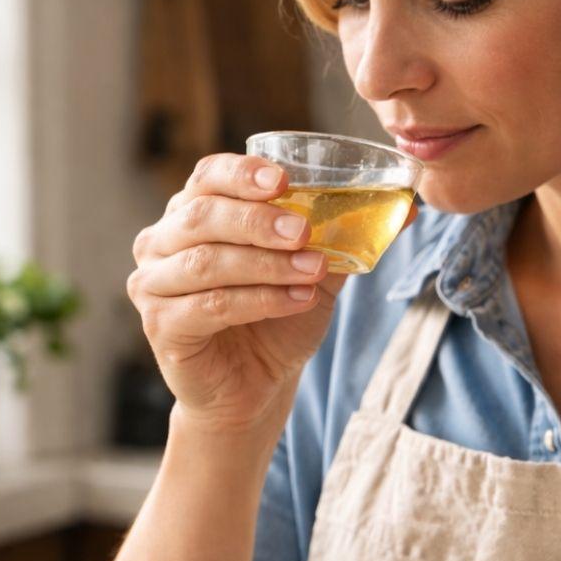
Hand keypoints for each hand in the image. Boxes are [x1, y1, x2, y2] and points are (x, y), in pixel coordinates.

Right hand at [127, 152, 417, 430]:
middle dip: (258, 220)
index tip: (284, 180)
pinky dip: (258, 301)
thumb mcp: (316, 270)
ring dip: (266, 264)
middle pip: (203, 215)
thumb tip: (408, 208)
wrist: (255, 386)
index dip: (243, 173)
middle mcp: (162, 241)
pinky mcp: (160, 325)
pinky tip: (296, 301)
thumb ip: (347, 236)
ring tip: (313, 271)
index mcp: (194, 212)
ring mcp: (153, 283)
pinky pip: (208, 306)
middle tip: (305, 231)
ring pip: (207, 262)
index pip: (208, 175)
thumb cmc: (276, 320)